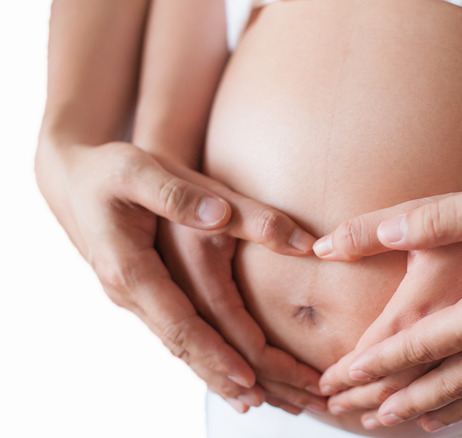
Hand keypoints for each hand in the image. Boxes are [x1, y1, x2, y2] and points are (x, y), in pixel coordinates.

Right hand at [35, 141, 322, 412]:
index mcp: (130, 268)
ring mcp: (134, 298)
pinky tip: (225, 369)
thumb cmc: (111, 171)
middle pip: (182, 347)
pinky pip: (176, 333)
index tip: (249, 376)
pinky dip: (202, 355)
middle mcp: (129, 292)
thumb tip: (221, 215)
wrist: (75, 177)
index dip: (214, 352)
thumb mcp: (143, 171)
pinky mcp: (144, 295)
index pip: (179, 323)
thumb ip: (183, 194)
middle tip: (265, 402)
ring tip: (254, 399)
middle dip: (223, 376)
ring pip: (179, 346)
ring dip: (215, 373)